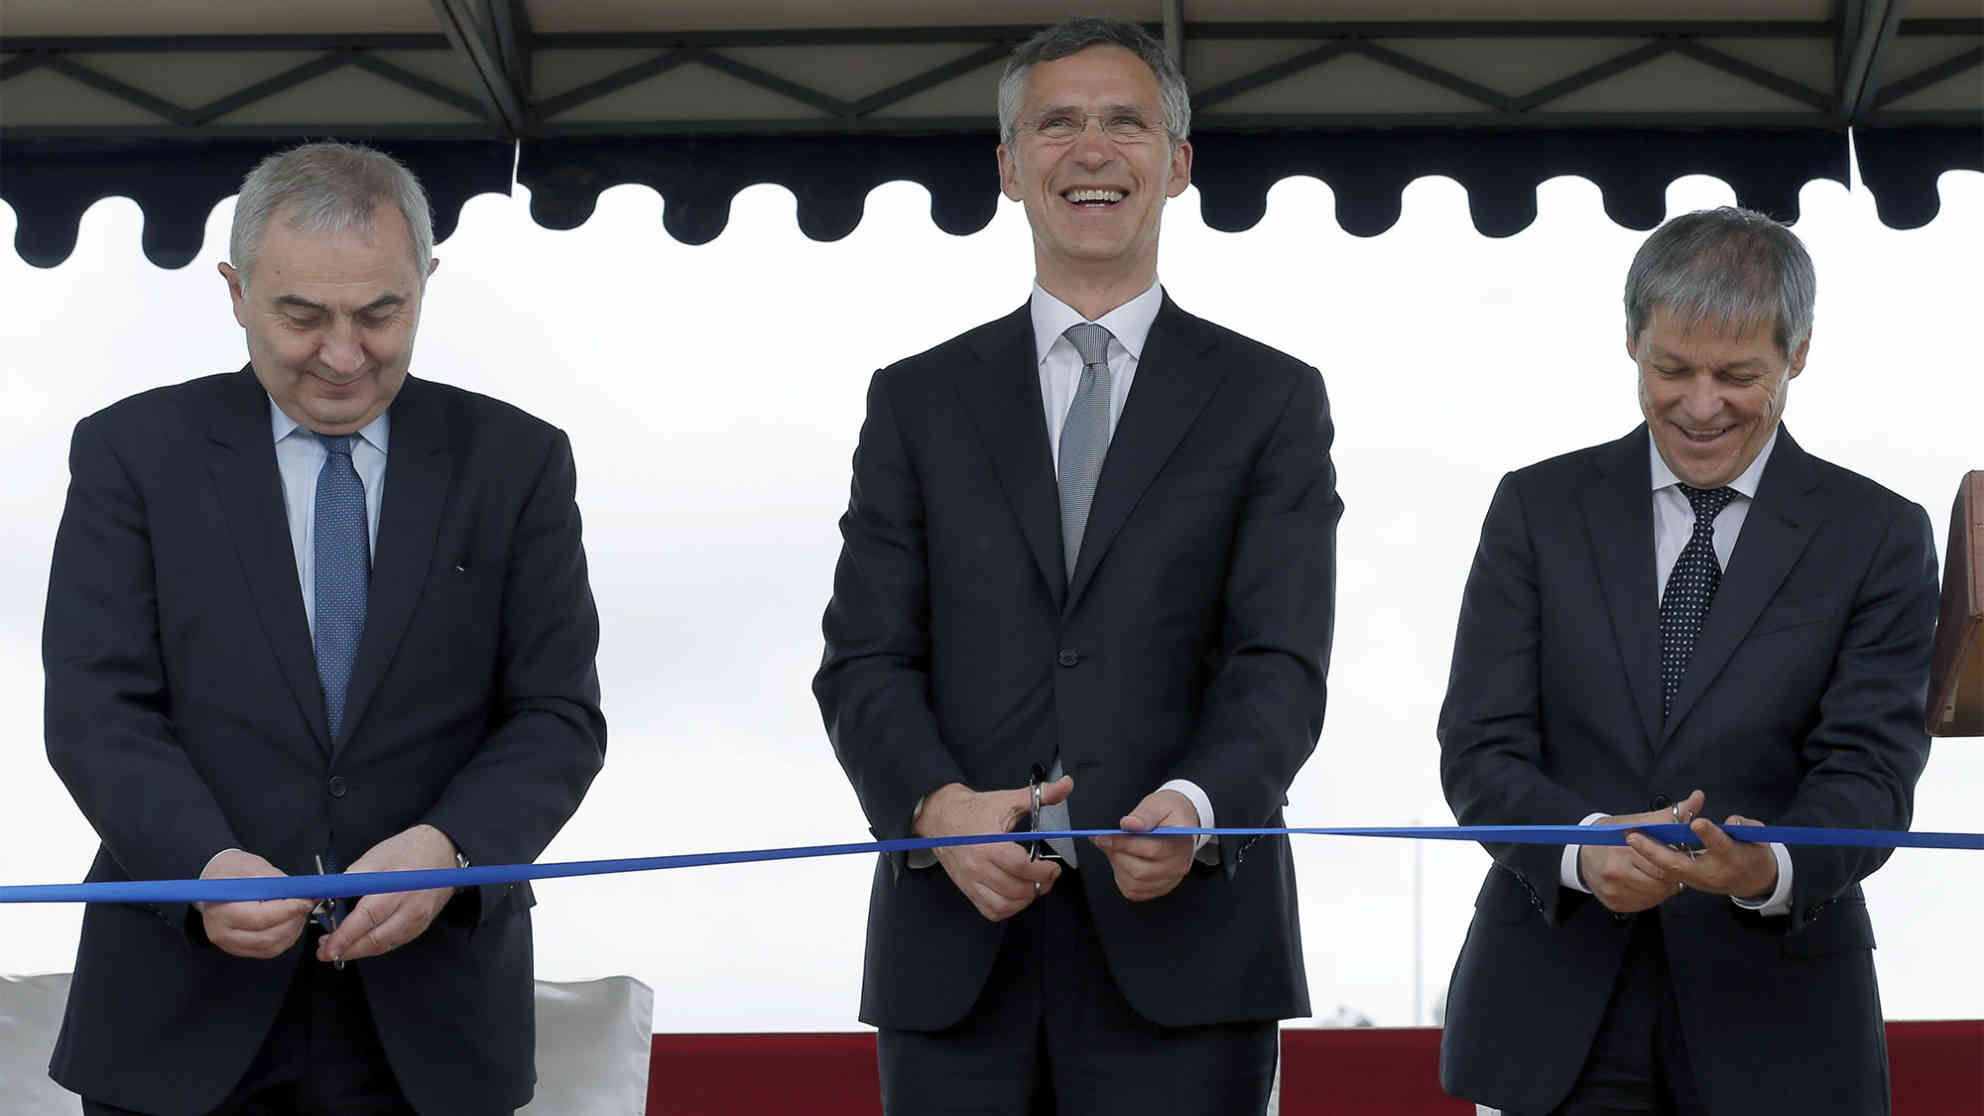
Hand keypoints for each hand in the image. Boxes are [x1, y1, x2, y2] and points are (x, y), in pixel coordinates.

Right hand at [197, 850, 315, 958]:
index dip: (288, 910)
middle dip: (293, 921)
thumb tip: (302, 893)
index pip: (260, 917)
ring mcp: (229, 944)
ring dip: (292, 930)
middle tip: (306, 905)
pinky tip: (291, 922)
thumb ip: (277, 883)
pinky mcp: (239, 949)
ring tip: (299, 911)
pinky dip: (285, 938)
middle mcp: (221, 932)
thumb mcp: (253, 867)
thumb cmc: (232, 872)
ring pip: (270, 947)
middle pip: (266, 937)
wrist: (216, 881)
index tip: (306, 901)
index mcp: (221, 909)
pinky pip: (268, 951)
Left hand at [318, 824, 459, 963]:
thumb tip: (324, 902)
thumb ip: (348, 882)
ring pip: (383, 945)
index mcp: (397, 888)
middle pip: (375, 939)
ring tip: (336, 948)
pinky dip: (373, 946)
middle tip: (324, 952)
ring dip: (358, 951)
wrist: (442, 850)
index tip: (326, 947)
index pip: (367, 919)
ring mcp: (418, 920)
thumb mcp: (374, 858)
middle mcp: (411, 908)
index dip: (344, 937)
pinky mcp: (420, 926)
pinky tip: (359, 943)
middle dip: (347, 950)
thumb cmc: (408, 850)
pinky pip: (393, 942)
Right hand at [914, 779, 1068, 922]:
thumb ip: (1039, 795)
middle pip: (1015, 888)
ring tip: (1033, 884)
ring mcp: (971, 881)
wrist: (941, 818)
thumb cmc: (974, 810)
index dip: (1043, 870)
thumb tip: (1066, 785)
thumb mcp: (1008, 799)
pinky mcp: (968, 890)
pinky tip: (1015, 894)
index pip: (1020, 866)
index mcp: (988, 843)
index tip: (1053, 867)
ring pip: (1004, 905)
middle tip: (1047, 875)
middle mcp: (977, 866)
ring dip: (1025, 898)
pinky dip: (1008, 908)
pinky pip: (991, 911)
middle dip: (1039, 885)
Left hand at [1090, 789, 1199, 902]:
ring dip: (1117, 865)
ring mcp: (1170, 879)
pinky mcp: (1158, 888)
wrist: (1179, 823)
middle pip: (1141, 871)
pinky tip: (1121, 859)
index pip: (1153, 850)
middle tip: (1103, 840)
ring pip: (1135, 883)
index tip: (1103, 837)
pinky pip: (1134, 891)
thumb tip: (1129, 824)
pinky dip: (1121, 876)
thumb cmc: (1169, 813)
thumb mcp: (1158, 804)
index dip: (1124, 844)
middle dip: (1116, 855)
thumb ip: (1144, 814)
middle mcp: (1179, 865)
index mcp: (1182, 842)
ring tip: (1113, 848)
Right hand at [1577, 790, 1704, 913]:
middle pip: (1661, 881)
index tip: (1676, 855)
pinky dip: (1651, 895)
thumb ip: (1672, 814)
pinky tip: (1647, 884)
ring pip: (1655, 895)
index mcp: (1624, 848)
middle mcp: (1616, 871)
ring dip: (1663, 886)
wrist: (1583, 853)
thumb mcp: (1639, 820)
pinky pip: (1645, 904)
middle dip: (1670, 874)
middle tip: (1669, 866)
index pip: (1663, 862)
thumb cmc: (1613, 835)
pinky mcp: (1614, 903)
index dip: (1674, 859)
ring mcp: (1613, 889)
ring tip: (1658, 874)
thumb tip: (1698, 798)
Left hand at [1626, 812, 1777, 900]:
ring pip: (1668, 871)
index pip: (1721, 845)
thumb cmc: (1753, 852)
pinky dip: (1651, 861)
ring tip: (1627, 837)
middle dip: (1655, 851)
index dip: (1709, 834)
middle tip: (1633, 836)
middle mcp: (1712, 872)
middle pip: (1681, 864)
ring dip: (1647, 855)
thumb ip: (1746, 827)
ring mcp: (1698, 880)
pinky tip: (1635, 846)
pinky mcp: (1689, 883)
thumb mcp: (1757, 837)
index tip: (1697, 823)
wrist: (1752, 880)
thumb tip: (1731, 823)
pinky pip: (1666, 874)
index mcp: (1734, 857)